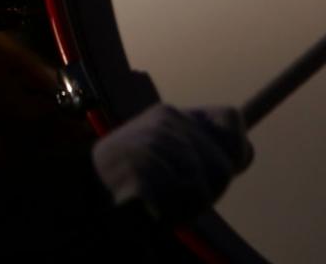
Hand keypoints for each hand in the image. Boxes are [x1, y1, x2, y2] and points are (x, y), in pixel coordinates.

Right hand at [90, 103, 253, 223]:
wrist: (79, 189)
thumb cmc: (128, 178)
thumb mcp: (167, 153)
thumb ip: (202, 150)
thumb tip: (247, 151)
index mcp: (172, 116)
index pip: (231, 119)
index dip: (234, 147)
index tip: (227, 163)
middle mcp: (167, 122)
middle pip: (221, 166)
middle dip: (209, 189)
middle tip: (177, 196)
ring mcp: (153, 142)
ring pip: (202, 187)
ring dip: (186, 205)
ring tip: (159, 202)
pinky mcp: (141, 166)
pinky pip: (180, 197)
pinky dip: (168, 210)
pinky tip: (151, 207)